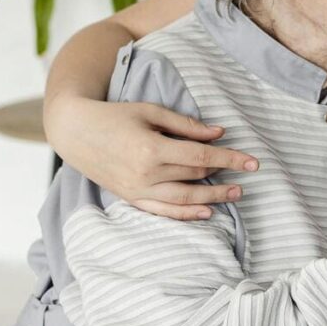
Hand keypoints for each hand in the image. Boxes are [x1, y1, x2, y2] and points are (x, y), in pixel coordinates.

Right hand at [46, 97, 258, 219]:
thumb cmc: (114, 115)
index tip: (253, 162)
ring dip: (213, 197)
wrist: (73, 131)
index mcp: (151, 148)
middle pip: (195, 177)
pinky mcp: (131, 197)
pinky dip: (186, 213)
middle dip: (224, 176)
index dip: (230, 159)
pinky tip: (206, 212)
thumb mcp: (151, 112)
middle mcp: (145, 173)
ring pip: (184, 198)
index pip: (202, 158)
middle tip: (247, 174)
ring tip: (235, 194)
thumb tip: (219, 133)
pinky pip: (163, 211)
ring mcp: (137, 189)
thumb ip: (186, 125)